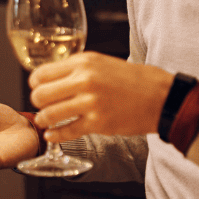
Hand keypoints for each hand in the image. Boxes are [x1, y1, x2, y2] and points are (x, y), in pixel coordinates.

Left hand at [28, 51, 173, 140]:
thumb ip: (76, 69)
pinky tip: (52, 135)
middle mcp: (84, 80)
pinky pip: (65, 131)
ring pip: (49, 114)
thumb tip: (50, 78)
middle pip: (40, 94)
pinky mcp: (98, 123)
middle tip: (43, 107)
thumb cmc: (134, 80)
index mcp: (84, 62)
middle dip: (38, 103)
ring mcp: (91, 102)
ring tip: (47, 122)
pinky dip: (54, 136)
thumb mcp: (102, 63)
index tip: (38, 89)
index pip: (41, 74)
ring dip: (44, 120)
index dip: (35, 84)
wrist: (163, 97)